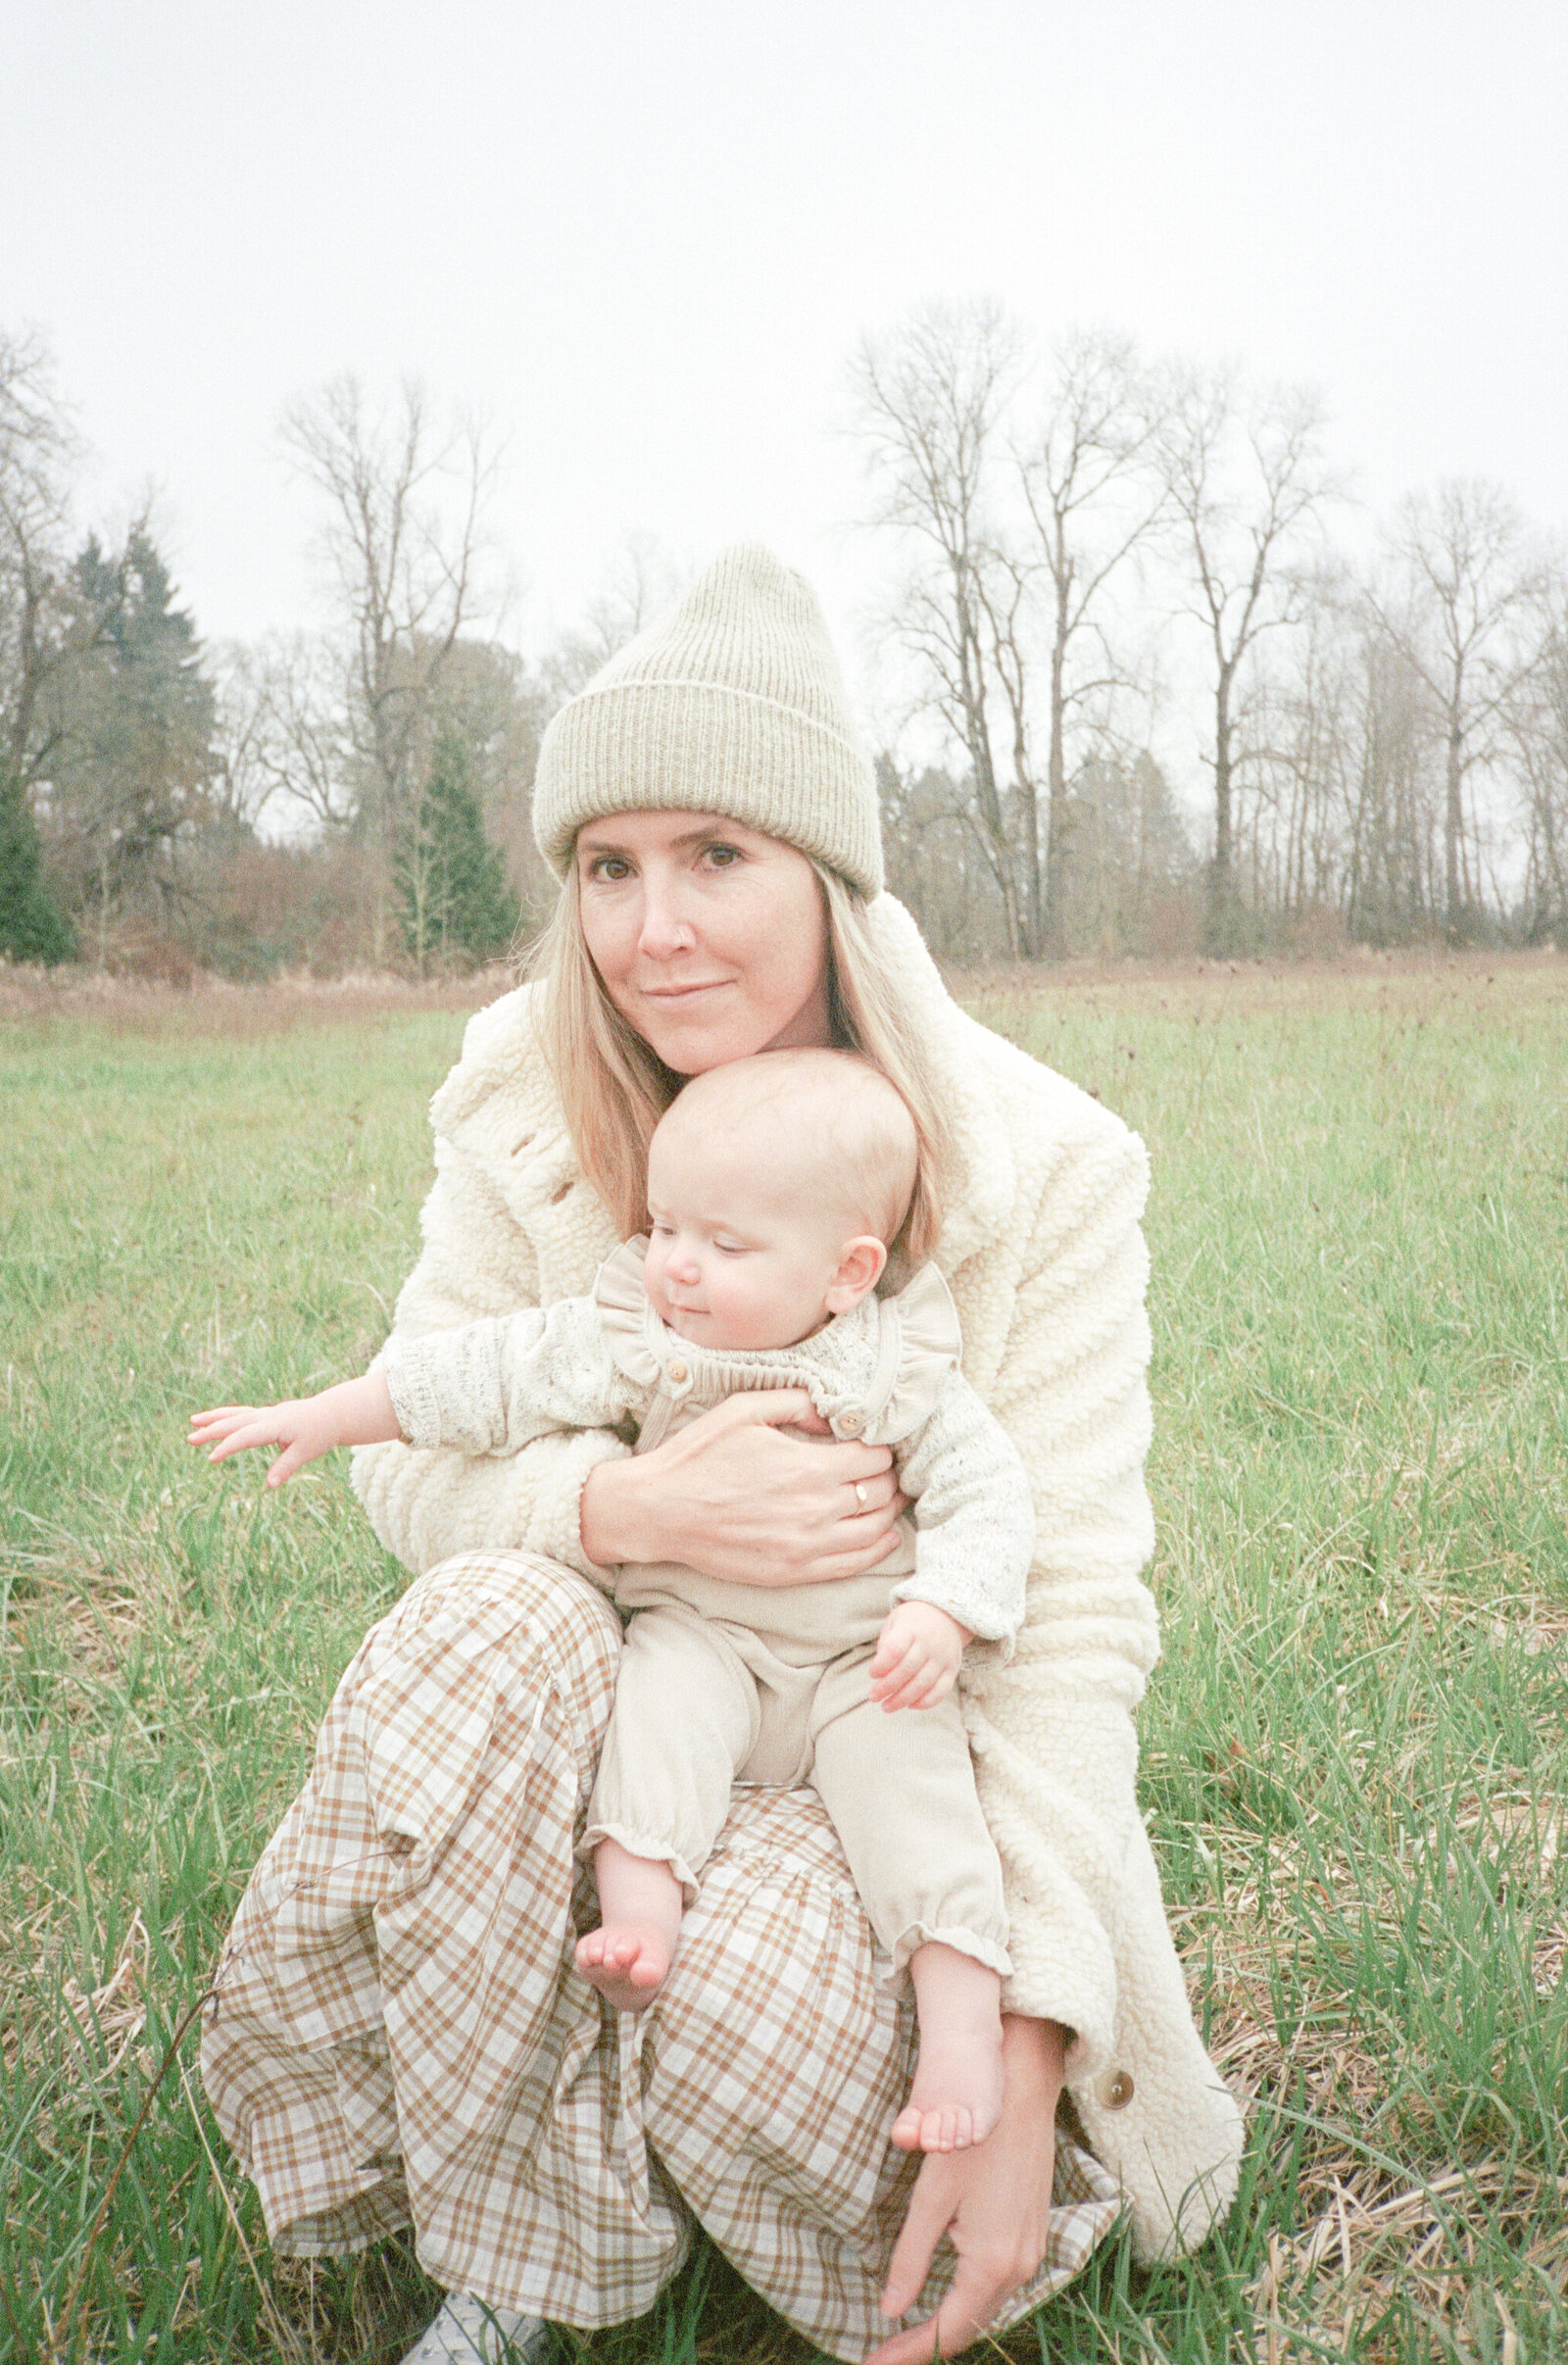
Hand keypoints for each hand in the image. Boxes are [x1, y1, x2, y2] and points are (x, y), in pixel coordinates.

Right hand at [188, 1371, 399, 1486]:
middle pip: (236, 1421)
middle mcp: (268, 1416)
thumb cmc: (319, 1434)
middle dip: (212, 1430)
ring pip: (236, 1413)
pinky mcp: (267, 1415)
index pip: (246, 1436)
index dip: (228, 1446)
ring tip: (193, 1422)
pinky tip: (214, 1422)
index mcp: (276, 1425)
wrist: (332, 1414)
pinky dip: (226, 1417)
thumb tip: (269, 1485)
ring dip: (215, 1418)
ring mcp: (266, 1413)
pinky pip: (242, 1414)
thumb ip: (286, 1467)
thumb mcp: (306, 1452)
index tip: (211, 1458)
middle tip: (190, 1439)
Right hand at [579, 1389, 906, 1584]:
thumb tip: (834, 1414)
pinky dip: (878, 1549)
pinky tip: (886, 1537)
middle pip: (879, 1493)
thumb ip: (797, 1403)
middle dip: (890, 1478)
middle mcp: (815, 1509)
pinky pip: (852, 1564)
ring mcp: (806, 1546)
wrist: (660, 1511)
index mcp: (807, 1467)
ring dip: (890, 1512)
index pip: (873, 1458)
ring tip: (893, 1498)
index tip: (876, 1445)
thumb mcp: (744, 1410)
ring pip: (874, 1530)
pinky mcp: (793, 1572)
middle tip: (889, 1470)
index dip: (881, 1449)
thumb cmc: (699, 1456)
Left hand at [868, 1602, 970, 1711]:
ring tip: (887, 1706)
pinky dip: (925, 1702)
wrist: (946, 1614)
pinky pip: (941, 1691)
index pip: (895, 1649)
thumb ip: (886, 1645)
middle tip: (873, 1697)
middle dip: (887, 1687)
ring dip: (903, 1699)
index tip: (872, 1674)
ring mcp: (943, 1657)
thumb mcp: (895, 1623)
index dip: (881, 1665)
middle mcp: (930, 1642)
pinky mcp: (953, 1669)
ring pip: (923, 1683)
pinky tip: (910, 1705)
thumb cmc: (912, 1622)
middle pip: (907, 1669)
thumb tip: (879, 1675)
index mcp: (911, 1627)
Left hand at [869, 2017, 1065, 2364]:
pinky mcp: (1033, 2234)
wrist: (1022, 2096)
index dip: (912, 2351)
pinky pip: (1001, 2285)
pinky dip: (971, 2300)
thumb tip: (891, 2308)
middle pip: (970, 2325)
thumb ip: (910, 2258)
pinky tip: (948, 2296)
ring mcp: (1032, 2251)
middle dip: (927, 2344)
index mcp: (991, 2264)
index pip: (948, 2331)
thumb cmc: (971, 2141)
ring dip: (950, 2324)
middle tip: (885, 2353)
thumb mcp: (930, 2199)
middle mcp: (1019, 2267)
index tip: (875, 2364)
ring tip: (910, 2333)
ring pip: (987, 2307)